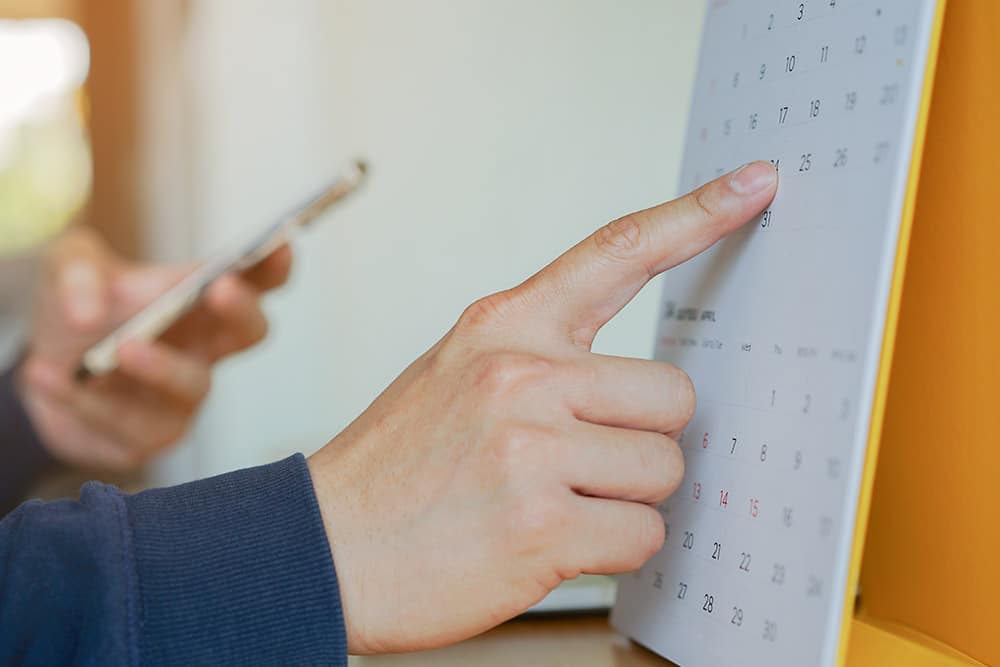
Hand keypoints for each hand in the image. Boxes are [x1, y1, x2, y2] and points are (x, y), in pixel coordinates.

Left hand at [16, 227, 291, 469]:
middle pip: (250, 332)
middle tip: (219, 289)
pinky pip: (124, 425)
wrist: (38, 368)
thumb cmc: (78, 308)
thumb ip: (76, 271)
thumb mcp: (67, 267)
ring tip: (120, 348)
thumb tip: (87, 314)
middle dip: (242, 312)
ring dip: (161, 367)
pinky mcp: (148, 439)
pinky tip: (45, 375)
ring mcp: (182, 399)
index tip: (280, 242)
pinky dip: (82, 400)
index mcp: (201, 302)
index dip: (274, 264)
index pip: (255, 281)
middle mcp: (206, 350)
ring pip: (192, 385)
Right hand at [307, 161, 777, 653]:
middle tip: (585, 463)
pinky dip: (612, 550)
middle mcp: (520, 375)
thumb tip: (636, 389)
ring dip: (626, 498)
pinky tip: (551, 544)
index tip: (754, 185)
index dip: (696, 215)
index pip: (616, 252)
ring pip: (664, 470)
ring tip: (555, 503)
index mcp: (501, 328)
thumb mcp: (454, 375)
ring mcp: (529, 447)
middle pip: (672, 395)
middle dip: (645, 439)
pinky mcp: (540, 524)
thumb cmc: (394, 467)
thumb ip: (541, 362)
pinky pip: (642, 535)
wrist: (320, 546)